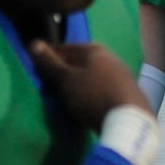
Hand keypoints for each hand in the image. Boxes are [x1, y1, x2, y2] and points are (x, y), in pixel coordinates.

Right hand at [30, 40, 149, 130]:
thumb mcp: (66, 80)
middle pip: (80, 62)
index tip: (35, 67)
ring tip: (63, 96)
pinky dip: (90, 94)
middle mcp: (111, 58)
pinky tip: (84, 105)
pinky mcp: (127, 94)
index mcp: (95, 50)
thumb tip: (34, 43)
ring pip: (92, 76)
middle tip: (48, 83)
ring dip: (78, 84)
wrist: (130, 121)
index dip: (48, 57)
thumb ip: (50, 63)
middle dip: (64, 70)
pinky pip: (101, 90)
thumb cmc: (93, 96)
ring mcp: (121, 76)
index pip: (64, 48)